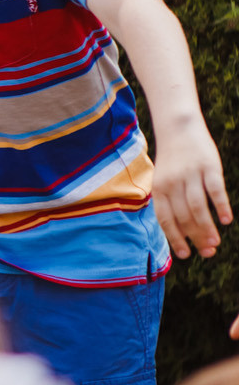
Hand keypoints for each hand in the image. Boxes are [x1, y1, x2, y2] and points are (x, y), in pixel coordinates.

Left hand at [151, 116, 230, 260]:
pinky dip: (221, 206)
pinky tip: (226, 220)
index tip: (186, 255)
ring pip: (198, 208)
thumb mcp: (164, 181)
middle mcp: (172, 183)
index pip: (165, 220)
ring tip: (216, 242)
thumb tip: (183, 232)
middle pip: (184, 217)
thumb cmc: (173, 161)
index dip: (176, 239)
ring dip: (207, 228)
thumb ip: (170, 203)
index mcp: (158, 189)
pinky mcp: (209, 167)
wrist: (178, 128)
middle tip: (208, 252)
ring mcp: (190, 175)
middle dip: (196, 238)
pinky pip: (215, 190)